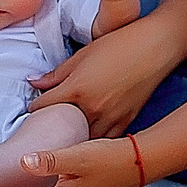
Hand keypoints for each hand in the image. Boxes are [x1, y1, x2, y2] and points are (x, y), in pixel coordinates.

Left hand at [26, 30, 170, 134]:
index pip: (44, 107)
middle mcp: (92, 108)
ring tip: (64, 137)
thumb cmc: (119, 45)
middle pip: (62, 128)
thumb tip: (35, 82)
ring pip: (83, 140)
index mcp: (77, 89)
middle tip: (43, 128)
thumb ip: (57, 73)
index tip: (32, 110)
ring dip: (72, 138)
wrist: (155, 48)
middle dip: (52, 128)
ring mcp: (110, 118)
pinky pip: (104, 140)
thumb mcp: (82, 54)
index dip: (34, 109)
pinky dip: (94, 141)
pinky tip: (88, 140)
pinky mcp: (126, 122)